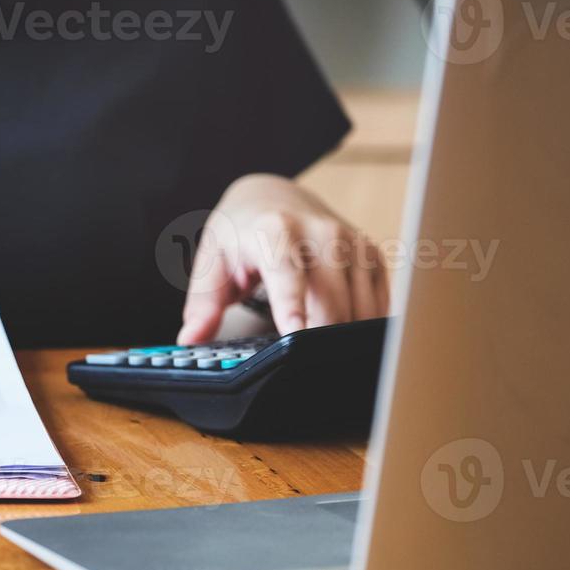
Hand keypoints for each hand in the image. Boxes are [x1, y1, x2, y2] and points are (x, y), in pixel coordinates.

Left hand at [178, 174, 389, 342]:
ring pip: (360, 309)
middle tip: (306, 373)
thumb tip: (190, 339)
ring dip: (344, 339)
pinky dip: (365, 328)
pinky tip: (348, 340)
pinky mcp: (373, 256)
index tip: (295, 336)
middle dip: (320, 341)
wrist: (275, 196)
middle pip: (330, 302)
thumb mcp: (212, 262)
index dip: (292, 306)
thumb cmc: (241, 234)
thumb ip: (203, 304)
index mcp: (274, 231)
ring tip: (323, 359)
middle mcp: (321, 233)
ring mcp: (352, 244)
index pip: (287, 273)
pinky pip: (379, 305)